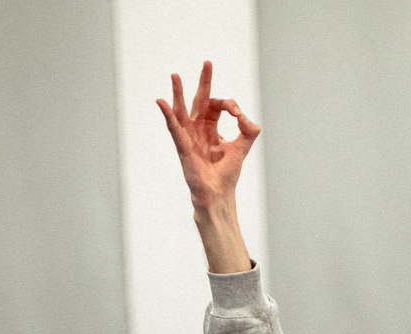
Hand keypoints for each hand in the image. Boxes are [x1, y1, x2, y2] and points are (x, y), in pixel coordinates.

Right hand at [157, 61, 260, 226]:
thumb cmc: (227, 173)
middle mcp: (198, 128)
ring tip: (175, 75)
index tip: (238, 115)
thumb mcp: (242, 147)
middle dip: (204, 81)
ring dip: (178, 93)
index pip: (218, 105)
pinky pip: (174, 128)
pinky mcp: (183, 146)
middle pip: (200, 100)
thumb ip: (248, 130)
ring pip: (181, 110)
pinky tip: (162, 102)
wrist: (219, 193)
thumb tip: (244, 117)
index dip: (229, 105)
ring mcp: (189, 136)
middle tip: (207, 62)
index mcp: (211, 127)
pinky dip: (168, 115)